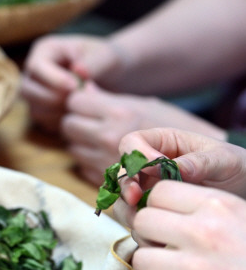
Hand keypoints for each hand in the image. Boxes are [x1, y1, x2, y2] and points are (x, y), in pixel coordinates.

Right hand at [20, 34, 122, 132]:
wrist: (111, 78)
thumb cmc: (106, 61)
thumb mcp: (106, 56)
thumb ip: (94, 63)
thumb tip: (78, 71)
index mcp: (45, 51)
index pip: (35, 66)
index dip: (52, 78)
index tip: (75, 86)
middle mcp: (34, 73)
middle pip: (27, 90)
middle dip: (52, 98)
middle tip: (77, 100)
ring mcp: (35, 94)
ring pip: (34, 109)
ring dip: (56, 112)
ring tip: (81, 108)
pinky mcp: (42, 111)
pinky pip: (43, 122)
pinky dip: (60, 123)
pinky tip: (79, 117)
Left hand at [62, 83, 226, 183]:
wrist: (201, 165)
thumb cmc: (172, 128)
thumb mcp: (144, 104)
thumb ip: (108, 99)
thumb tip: (83, 86)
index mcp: (119, 112)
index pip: (74, 102)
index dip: (79, 103)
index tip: (88, 106)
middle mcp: (108, 137)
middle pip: (68, 125)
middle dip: (77, 123)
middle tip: (92, 123)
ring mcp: (105, 162)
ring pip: (73, 149)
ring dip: (83, 144)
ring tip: (103, 142)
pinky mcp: (106, 183)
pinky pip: (83, 168)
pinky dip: (90, 164)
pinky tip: (108, 159)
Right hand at [113, 128, 245, 227]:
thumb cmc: (236, 166)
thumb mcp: (224, 160)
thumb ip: (198, 162)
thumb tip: (173, 168)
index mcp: (162, 143)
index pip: (131, 143)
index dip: (135, 155)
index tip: (154, 168)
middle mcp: (148, 167)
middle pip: (121, 174)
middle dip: (125, 186)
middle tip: (136, 198)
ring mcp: (148, 190)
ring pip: (122, 201)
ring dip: (129, 211)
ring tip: (146, 220)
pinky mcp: (152, 212)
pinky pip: (136, 221)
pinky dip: (140, 229)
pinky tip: (157, 234)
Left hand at [125, 181, 245, 269]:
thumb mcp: (244, 218)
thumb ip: (211, 210)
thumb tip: (165, 205)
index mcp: (220, 204)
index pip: (160, 192)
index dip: (158, 207)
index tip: (168, 222)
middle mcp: (205, 230)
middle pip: (142, 221)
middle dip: (148, 236)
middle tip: (165, 249)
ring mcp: (198, 266)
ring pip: (140, 258)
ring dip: (150, 269)